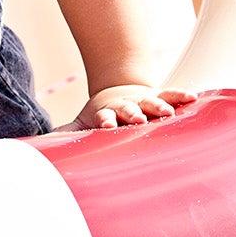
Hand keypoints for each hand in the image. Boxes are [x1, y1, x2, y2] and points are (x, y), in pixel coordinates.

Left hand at [76, 86, 194, 130]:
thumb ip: (68, 134)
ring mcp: (143, 100)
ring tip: (167, 114)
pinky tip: (192, 97)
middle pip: (129, 108)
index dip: (106, 120)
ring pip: (151, 101)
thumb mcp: (84, 123)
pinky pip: (171, 94)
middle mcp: (126, 105)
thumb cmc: (103, 115)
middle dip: (133, 113)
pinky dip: (180, 95)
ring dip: (159, 106)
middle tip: (138, 119)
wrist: (117, 90)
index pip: (105, 116)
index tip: (107, 125)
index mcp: (107, 112)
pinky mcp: (159, 96)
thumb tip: (42, 145)